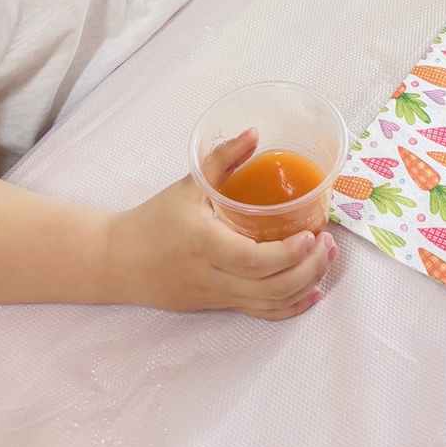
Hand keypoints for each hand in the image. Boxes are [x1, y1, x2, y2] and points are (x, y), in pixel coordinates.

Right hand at [108, 132, 337, 316]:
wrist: (117, 262)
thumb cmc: (153, 220)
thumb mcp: (187, 186)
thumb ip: (222, 160)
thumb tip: (254, 133)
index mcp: (205, 246)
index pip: (254, 261)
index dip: (289, 254)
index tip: (312, 235)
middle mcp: (214, 277)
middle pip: (270, 287)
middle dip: (309, 269)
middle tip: (328, 244)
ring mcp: (217, 297)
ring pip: (270, 304)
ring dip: (305, 285)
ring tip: (325, 260)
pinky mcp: (219, 306)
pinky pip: (260, 313)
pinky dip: (290, 307)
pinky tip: (310, 292)